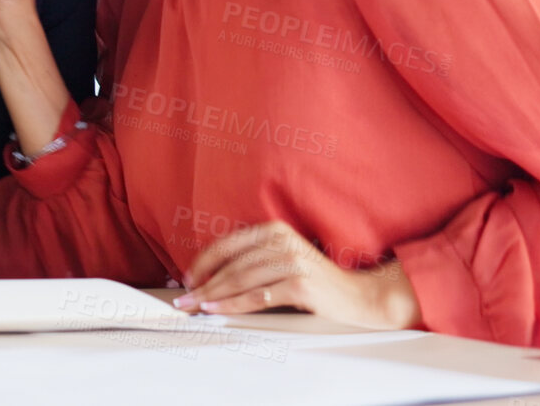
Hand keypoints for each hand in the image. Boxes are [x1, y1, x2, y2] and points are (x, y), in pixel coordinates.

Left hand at [173, 221, 420, 329]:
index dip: (203, 262)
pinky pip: (257, 297)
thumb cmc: (315, 280)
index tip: (187, 278)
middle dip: (203, 283)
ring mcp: (291, 262)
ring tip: (195, 306)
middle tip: (183, 299)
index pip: (227, 244)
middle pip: (231, 265)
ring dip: (213, 296)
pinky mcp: (299, 285)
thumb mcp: (283, 258)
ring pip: (240, 281)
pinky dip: (233, 305)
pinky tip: (217, 310)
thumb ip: (255, 259)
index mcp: (275, 230)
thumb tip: (212, 275)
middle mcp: (282, 241)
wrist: (356, 297)